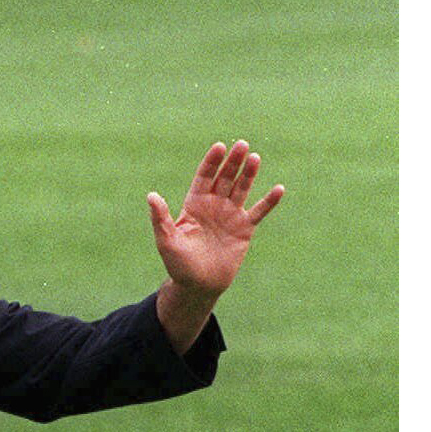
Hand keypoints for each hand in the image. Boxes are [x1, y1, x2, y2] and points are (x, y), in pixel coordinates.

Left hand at [146, 141, 285, 297]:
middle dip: (233, 162)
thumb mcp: (167, 241)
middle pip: (225, 178)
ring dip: (249, 174)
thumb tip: (151, 196)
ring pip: (241, 188)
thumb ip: (161, 218)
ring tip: (255, 158)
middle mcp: (214, 205)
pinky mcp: (244, 228)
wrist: (199, 286)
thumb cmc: (179, 265)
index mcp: (194, 204)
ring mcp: (230, 215)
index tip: (219, 147)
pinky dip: (269, 202)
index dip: (212, 162)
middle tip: (242, 145)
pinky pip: (259, 211)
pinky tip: (279, 189)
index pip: (204, 177)